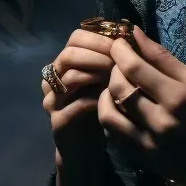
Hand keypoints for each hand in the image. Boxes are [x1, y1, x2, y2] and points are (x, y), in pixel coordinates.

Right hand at [41, 27, 115, 160]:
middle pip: (69, 54)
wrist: (84, 150)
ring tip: (118, 78)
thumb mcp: (107, 81)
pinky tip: (113, 99)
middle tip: (120, 61)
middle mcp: (53, 79)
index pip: (76, 38)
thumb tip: (133, 35)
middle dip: (98, 54)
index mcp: (64, 64)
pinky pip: (76, 104)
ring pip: (70, 76)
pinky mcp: (58, 120)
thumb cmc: (99, 110)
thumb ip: (113, 60)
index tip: (122, 45)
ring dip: (98, 74)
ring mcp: (52, 99)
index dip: (100, 38)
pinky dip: (97, 98)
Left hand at [98, 25, 185, 185]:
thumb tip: (135, 33)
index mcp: (178, 98)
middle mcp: (160, 122)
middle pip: (118, 89)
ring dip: (106, 95)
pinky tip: (120, 108)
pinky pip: (113, 135)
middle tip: (120, 64)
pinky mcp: (142, 159)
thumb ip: (163, 58)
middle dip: (113, 70)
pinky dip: (111, 116)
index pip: (135, 69)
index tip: (119, 43)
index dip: (120, 51)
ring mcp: (148, 144)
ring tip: (117, 87)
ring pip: (108, 115)